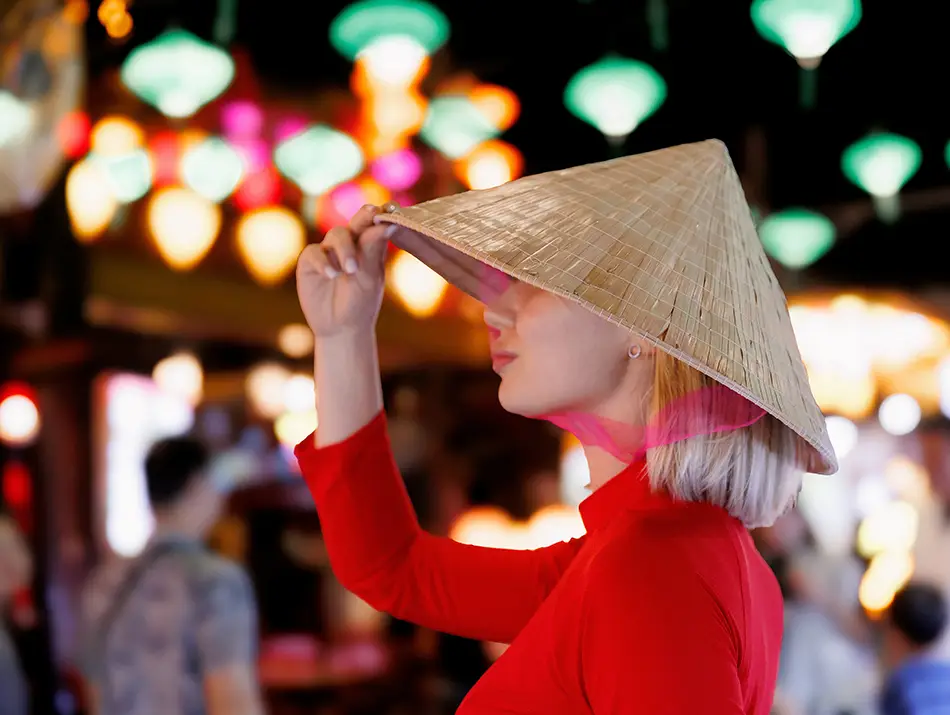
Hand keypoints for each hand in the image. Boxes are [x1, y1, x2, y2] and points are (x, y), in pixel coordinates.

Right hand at [296, 204, 392, 337]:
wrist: (341, 328)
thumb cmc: (361, 302)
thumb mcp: (370, 277)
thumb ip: (374, 250)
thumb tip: (388, 224)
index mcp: (369, 245)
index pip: (374, 224)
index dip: (380, 215)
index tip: (388, 210)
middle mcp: (349, 244)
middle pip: (356, 223)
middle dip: (363, 218)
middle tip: (372, 214)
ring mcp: (328, 251)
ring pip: (336, 235)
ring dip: (345, 249)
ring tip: (351, 270)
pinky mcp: (310, 261)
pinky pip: (314, 253)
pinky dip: (323, 262)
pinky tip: (332, 275)